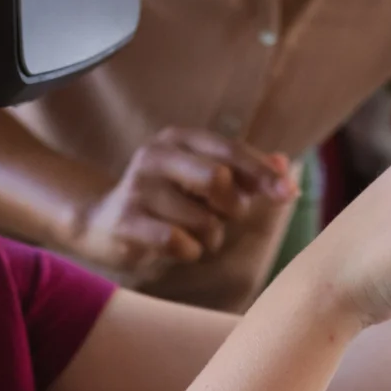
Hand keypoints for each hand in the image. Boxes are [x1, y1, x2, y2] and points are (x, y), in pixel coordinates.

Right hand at [74, 128, 295, 275]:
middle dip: (233, 206)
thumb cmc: (167, 199)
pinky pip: (179, 242)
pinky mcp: (126, 221)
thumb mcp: (203, 177)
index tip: (288, 194)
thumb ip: (245, 171)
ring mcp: (138, 188)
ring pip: (203, 220)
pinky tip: (178, 246)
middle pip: (217, 178)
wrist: (101, 222)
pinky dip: (189, 251)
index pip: (230, 150)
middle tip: (225, 217)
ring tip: (194, 234)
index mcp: (179, 139)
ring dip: (211, 236)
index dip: (263, 173)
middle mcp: (155, 156)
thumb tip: (286, 166)